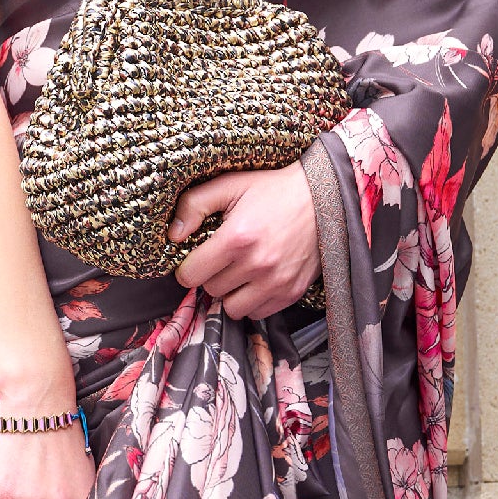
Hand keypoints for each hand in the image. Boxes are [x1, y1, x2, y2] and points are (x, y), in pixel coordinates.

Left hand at [169, 161, 319, 318]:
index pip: (191, 276)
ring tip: (239, 272)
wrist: (324, 198)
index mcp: (236, 238)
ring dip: (230, 293)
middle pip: (211, 291)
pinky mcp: (292, 292)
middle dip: (211, 276)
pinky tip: (256, 280)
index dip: (188, 267)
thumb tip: (172, 234)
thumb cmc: (274, 190)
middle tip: (223, 259)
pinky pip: (258, 313)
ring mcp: (276, 282)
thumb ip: (193, 205)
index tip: (196, 259)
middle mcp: (256, 265)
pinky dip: (252, 301)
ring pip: (232, 308)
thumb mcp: (230, 185)